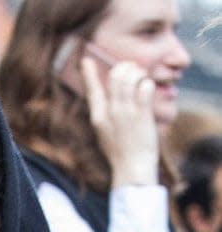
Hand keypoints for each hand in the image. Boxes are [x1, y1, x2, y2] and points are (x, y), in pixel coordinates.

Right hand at [82, 57, 158, 186]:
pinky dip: (148, 84)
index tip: (86, 60)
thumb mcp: (104, 132)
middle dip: (125, 67)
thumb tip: (106, 100)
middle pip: (114, 77)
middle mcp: (110, 111)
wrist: (131, 167)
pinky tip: (149, 89)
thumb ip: (104, 115)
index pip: (92, 90)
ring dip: (138, 73)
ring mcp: (126, 112)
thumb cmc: (120, 152)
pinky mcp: (141, 114)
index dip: (89, 73)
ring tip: (143, 78)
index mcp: (98, 116)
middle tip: (134, 70)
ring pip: (130, 78)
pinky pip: (145, 88)